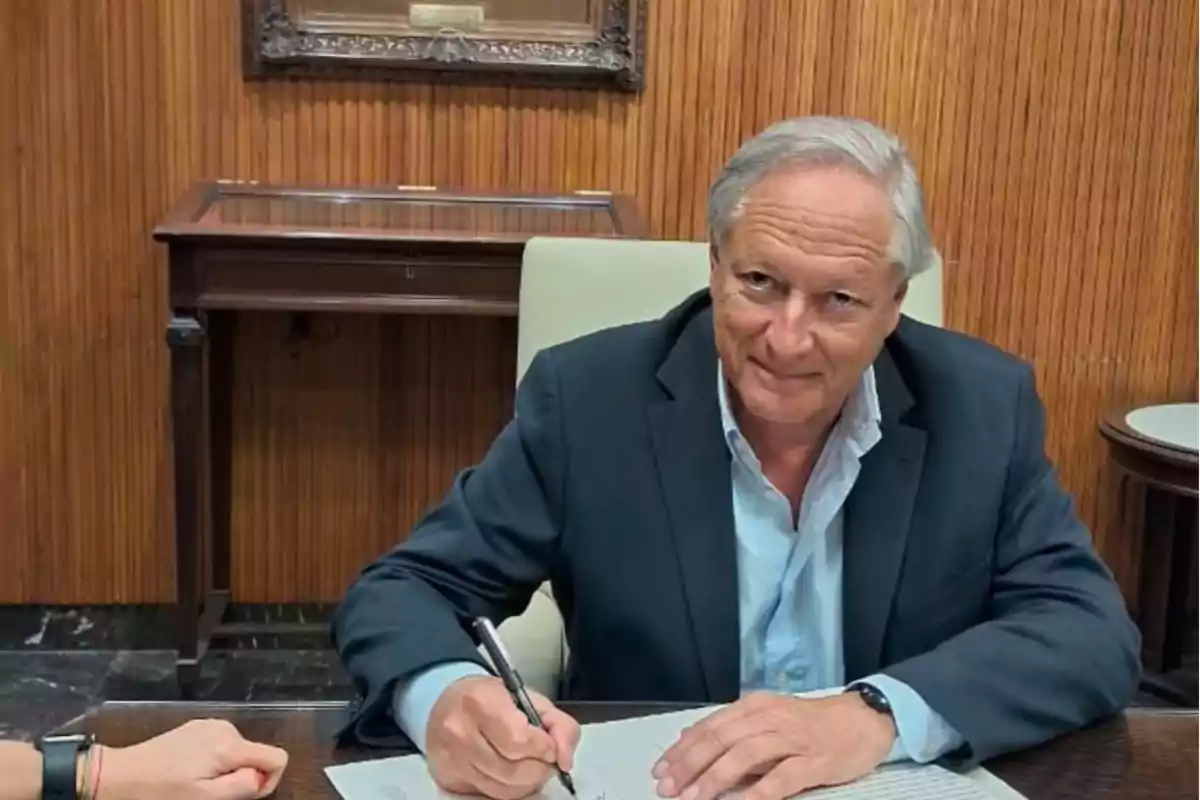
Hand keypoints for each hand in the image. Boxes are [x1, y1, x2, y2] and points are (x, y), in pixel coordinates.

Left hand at [101, 719, 288, 799]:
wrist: (119, 776)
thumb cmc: (160, 791)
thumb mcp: (204, 798)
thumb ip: (241, 786)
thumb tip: (261, 777)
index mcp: (230, 745)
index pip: (277, 757)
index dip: (268, 781)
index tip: (243, 795)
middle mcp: (225, 728)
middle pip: (256, 754)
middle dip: (241, 776)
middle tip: (209, 793)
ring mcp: (209, 726)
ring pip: (239, 752)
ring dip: (226, 770)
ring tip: (195, 782)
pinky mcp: (196, 728)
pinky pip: (222, 746)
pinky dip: (214, 762)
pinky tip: (188, 772)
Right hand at [426, 676, 580, 799]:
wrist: (445, 705)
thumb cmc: (491, 699)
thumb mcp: (529, 698)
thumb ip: (559, 725)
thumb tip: (565, 761)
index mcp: (480, 700)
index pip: (519, 740)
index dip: (543, 748)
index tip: (549, 746)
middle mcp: (459, 731)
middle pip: (512, 771)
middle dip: (539, 769)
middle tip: (543, 759)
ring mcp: (451, 759)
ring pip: (503, 789)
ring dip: (526, 784)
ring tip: (529, 766)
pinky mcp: (448, 780)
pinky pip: (490, 796)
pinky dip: (509, 790)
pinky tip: (511, 775)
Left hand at [653, 692, 895, 799]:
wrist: (864, 719)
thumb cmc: (811, 723)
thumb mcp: (768, 717)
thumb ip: (732, 729)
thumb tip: (688, 739)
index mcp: (754, 707)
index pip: (709, 727)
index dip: (681, 750)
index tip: (660, 771)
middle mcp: (769, 717)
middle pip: (721, 739)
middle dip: (690, 765)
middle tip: (668, 788)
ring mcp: (793, 738)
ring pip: (745, 755)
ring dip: (716, 777)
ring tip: (694, 798)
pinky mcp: (816, 760)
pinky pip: (784, 777)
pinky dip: (761, 791)